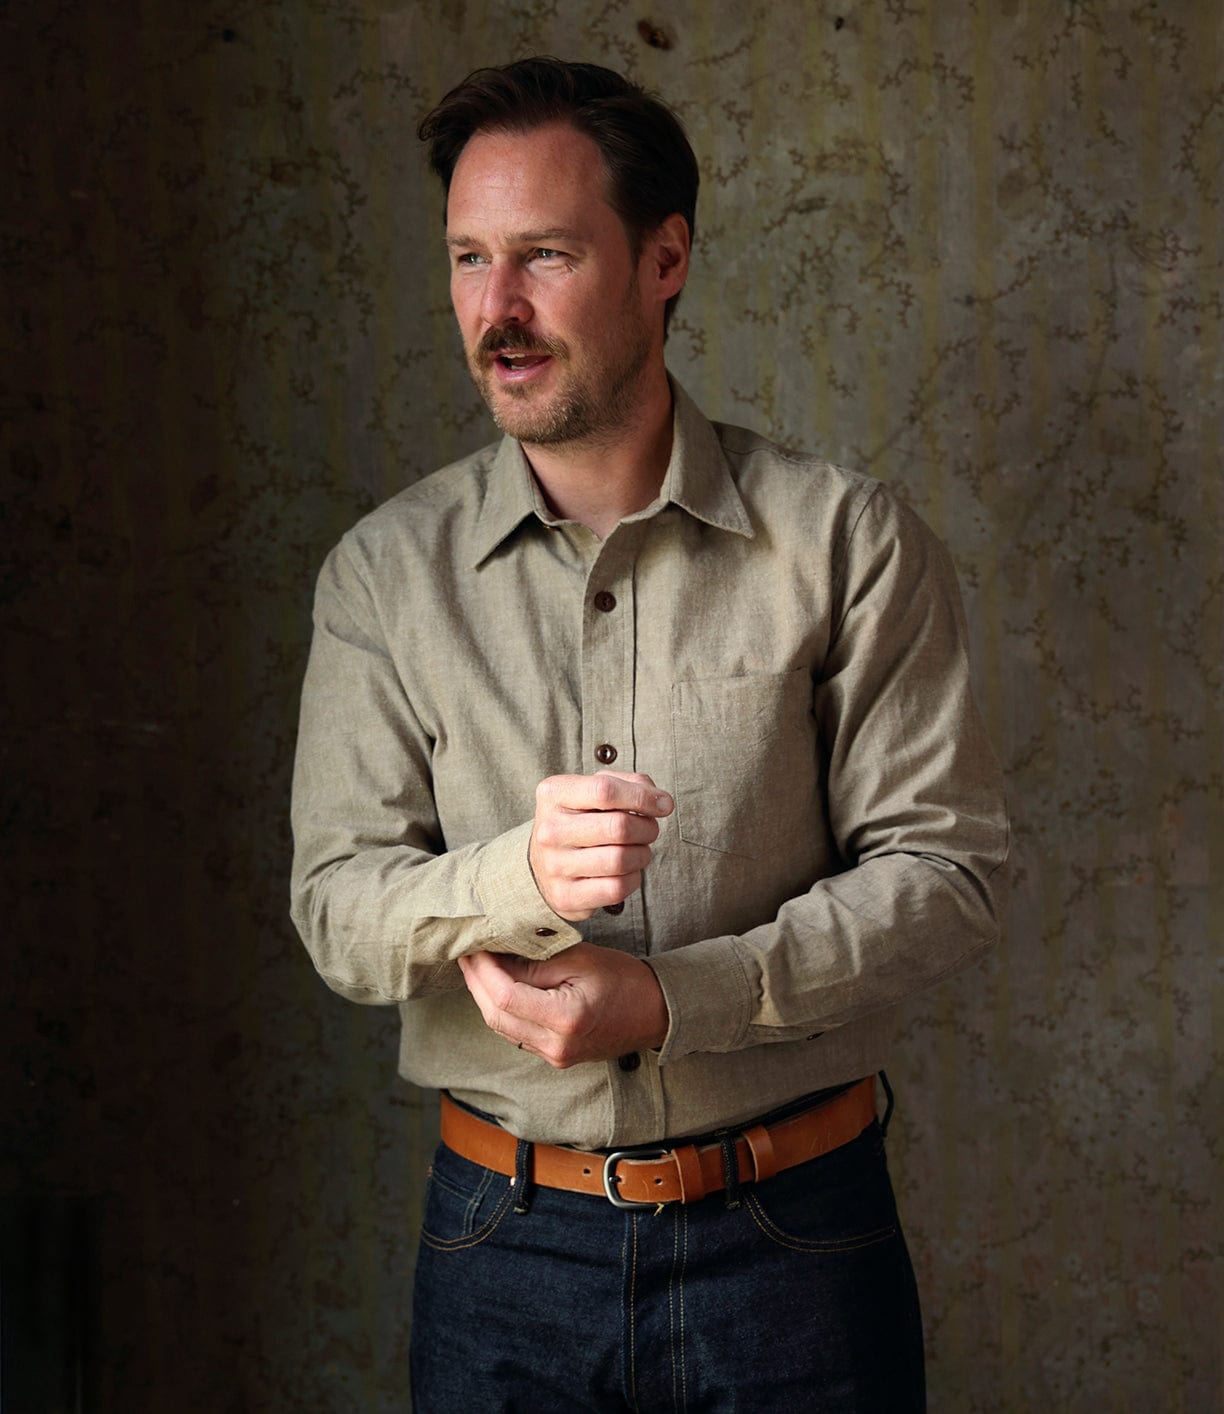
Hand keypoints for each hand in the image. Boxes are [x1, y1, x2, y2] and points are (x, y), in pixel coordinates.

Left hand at [458, 943, 668, 1067]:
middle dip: (476, 982)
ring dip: (484, 996)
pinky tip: (497, 986)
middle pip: (496, 1016)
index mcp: (565, 1020)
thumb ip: (536, 962)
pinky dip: (501, 1009)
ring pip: (501, 1027)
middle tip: (467, 953)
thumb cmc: (624, 979)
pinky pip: (516, 1033)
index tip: (475, 946)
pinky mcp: (554, 1056)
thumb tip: (496, 957)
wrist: (655, 1011)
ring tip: (477, 965)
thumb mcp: (580, 959)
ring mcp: (554, 1056)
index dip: (483, 970)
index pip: (505, 996)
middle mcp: (555, 1046)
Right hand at [529, 770, 673, 920]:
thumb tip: (661, 801)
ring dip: (642, 855)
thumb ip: (630, 784)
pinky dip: (633, 879)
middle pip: (618, 827)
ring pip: (620, 860)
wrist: (544, 864)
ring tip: (639, 850)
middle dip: (647, 828)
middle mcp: (549, 830)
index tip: (664, 804)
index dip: (642, 797)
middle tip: (649, 830)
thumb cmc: (580, 820)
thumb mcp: (594, 791)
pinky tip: (628, 872)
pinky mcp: (565, 896)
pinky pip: (616, 888)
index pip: (605, 790)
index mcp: (554, 795)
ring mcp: (554, 866)